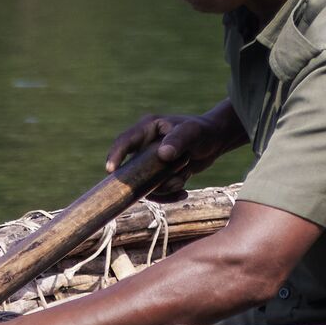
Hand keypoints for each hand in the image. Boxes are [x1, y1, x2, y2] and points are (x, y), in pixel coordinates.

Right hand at [104, 109, 221, 197]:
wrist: (215, 141)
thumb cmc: (203, 131)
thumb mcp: (193, 133)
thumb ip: (179, 140)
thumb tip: (163, 154)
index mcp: (147, 129)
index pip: (125, 141)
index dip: (115, 155)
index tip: (111, 170)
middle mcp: (144, 146)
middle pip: (131, 169)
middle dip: (148, 181)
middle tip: (172, 181)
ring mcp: (149, 162)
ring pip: (144, 184)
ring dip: (164, 188)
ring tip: (183, 179)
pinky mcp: (157, 175)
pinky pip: (155, 191)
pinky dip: (168, 195)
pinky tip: (183, 193)